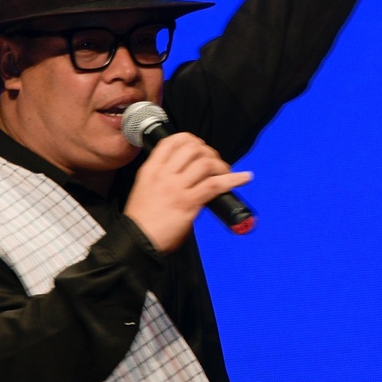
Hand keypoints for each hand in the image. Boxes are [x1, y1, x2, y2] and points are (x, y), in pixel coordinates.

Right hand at [123, 132, 253, 252]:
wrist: (137, 242)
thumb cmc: (142, 221)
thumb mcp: (146, 190)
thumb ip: (164, 179)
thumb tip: (190, 176)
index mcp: (150, 170)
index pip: (171, 142)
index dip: (190, 139)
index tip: (200, 147)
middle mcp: (163, 175)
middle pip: (192, 148)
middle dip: (209, 152)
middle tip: (215, 163)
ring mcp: (175, 188)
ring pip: (205, 163)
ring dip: (221, 165)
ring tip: (226, 172)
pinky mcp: (188, 203)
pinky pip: (215, 185)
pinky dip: (233, 179)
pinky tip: (244, 178)